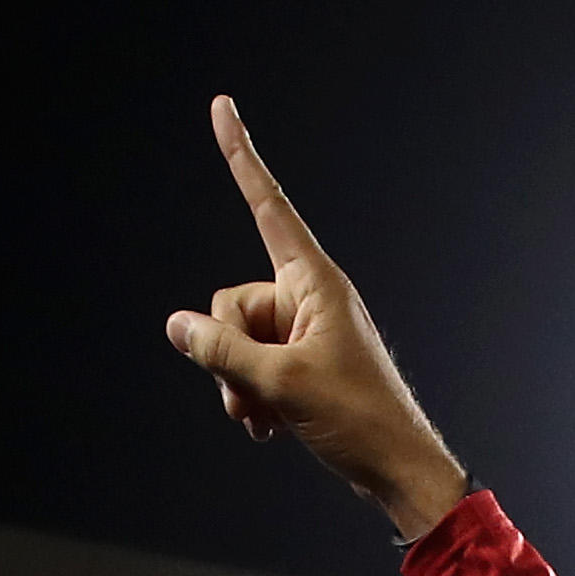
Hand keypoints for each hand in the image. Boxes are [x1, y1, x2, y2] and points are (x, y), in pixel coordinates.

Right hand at [165, 96, 469, 537]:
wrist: (397, 468)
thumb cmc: (358, 419)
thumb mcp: (279, 382)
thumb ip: (220, 351)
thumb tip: (177, 325)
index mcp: (313, 282)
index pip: (267, 206)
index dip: (241, 156)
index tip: (222, 107)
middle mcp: (308, 298)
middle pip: (231, 303)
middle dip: (229, 353)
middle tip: (255, 392)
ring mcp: (304, 332)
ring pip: (236, 342)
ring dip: (239, 384)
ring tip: (268, 416)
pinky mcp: (302, 363)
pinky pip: (252, 366)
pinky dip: (253, 397)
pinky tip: (272, 427)